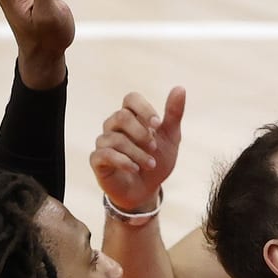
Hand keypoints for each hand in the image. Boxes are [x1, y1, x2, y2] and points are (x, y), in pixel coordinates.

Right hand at [91, 87, 185, 211]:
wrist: (147, 190)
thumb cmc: (157, 160)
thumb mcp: (170, 138)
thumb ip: (173, 115)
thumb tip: (180, 88)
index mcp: (132, 117)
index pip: (131, 98)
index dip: (144, 109)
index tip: (158, 124)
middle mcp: (114, 126)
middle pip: (121, 117)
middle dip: (141, 133)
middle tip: (154, 147)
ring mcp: (104, 141)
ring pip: (115, 139)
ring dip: (137, 153)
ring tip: (151, 165)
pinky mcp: (97, 159)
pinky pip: (104, 154)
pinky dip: (123, 161)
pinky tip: (135, 169)